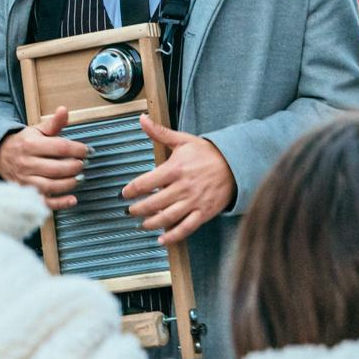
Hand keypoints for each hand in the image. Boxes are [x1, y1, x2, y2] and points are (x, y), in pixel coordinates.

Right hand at [0, 107, 89, 210]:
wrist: (0, 156)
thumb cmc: (24, 143)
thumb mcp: (37, 130)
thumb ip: (53, 123)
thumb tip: (64, 110)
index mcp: (30, 145)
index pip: (60, 148)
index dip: (77, 150)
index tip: (87, 151)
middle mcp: (26, 164)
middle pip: (57, 168)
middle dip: (75, 167)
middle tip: (83, 164)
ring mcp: (25, 181)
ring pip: (52, 186)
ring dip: (70, 183)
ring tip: (80, 177)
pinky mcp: (27, 193)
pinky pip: (44, 202)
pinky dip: (60, 203)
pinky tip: (73, 199)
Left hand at [122, 115, 235, 246]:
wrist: (235, 164)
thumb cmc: (207, 152)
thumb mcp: (183, 140)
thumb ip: (160, 132)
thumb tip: (142, 118)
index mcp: (175, 169)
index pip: (146, 182)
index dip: (131, 190)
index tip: (124, 194)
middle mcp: (183, 187)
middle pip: (153, 203)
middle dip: (137, 209)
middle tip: (130, 211)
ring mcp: (193, 202)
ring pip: (167, 218)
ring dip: (150, 223)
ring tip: (141, 225)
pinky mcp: (203, 213)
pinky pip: (186, 228)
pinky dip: (172, 236)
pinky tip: (161, 240)